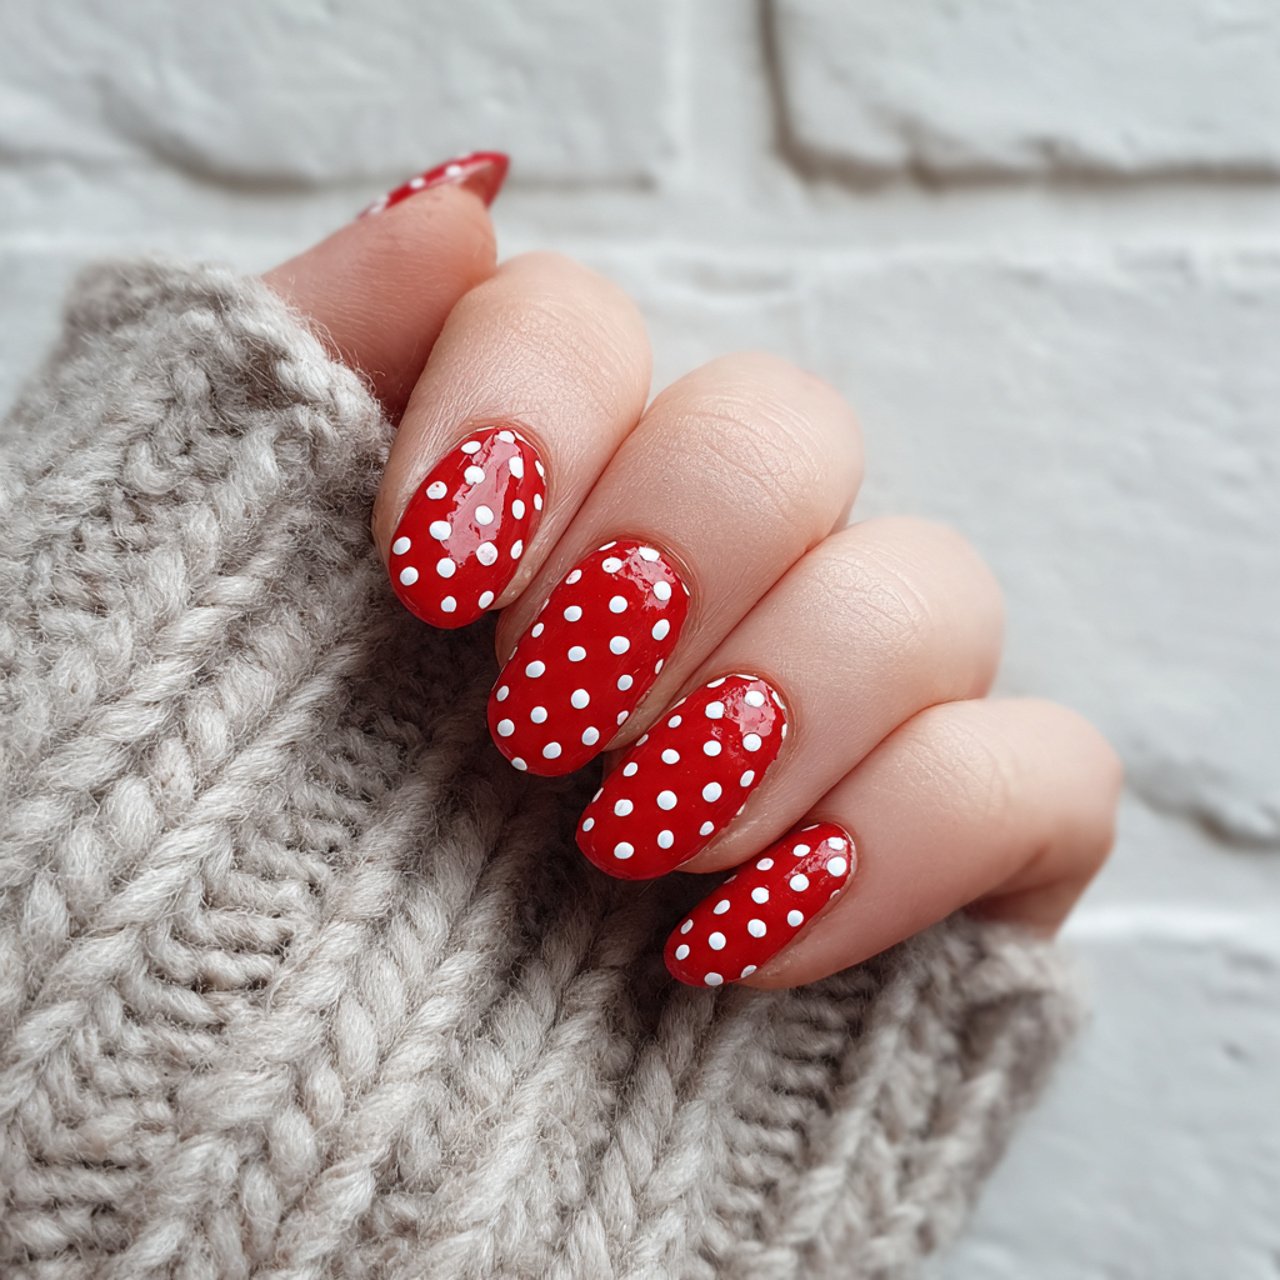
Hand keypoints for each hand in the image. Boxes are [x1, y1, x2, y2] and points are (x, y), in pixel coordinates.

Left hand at [265, 154, 1120, 989]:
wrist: (299, 1142)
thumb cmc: (228, 876)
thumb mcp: (195, 601)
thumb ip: (295, 371)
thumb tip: (461, 206)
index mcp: (533, 509)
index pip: (589, 325)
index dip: (530, 406)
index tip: (431, 576)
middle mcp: (696, 588)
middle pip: (789, 429)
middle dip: (674, 557)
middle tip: (540, 723)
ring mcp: (830, 718)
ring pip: (934, 586)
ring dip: (785, 700)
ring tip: (632, 841)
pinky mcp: (939, 856)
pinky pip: (1042, 777)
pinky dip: (911, 838)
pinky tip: (741, 938)